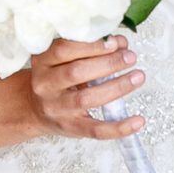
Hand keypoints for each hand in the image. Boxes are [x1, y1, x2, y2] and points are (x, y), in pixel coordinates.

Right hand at [27, 34, 145, 139]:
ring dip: (117, 87)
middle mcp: (45, 85)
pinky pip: (96, 130)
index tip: (115, 42)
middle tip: (130, 57)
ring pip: (87, 99)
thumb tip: (120, 43)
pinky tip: (138, 120)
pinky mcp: (71, 127)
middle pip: (76, 72)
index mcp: (42, 62)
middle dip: (108, 63)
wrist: (35, 109)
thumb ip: (86, 49)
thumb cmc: (55, 78)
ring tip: (137, 76)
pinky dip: (119, 127)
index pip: (64, 49)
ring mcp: (57, 108)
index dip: (92, 45)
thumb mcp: (61, 59)